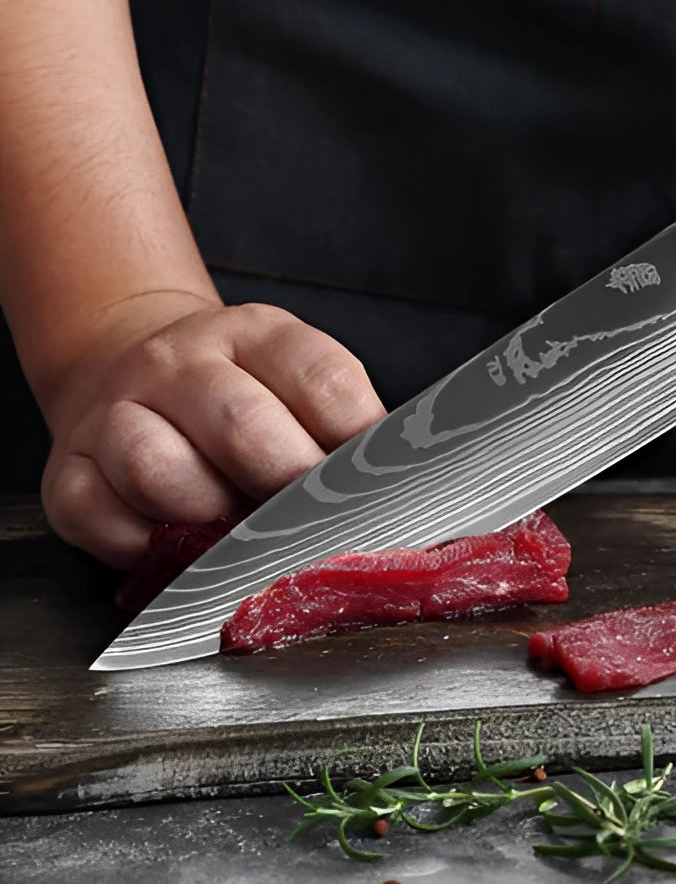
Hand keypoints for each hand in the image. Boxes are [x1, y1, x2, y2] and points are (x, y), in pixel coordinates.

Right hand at [40, 293, 386, 567]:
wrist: (134, 373)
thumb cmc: (242, 397)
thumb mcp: (299, 386)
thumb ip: (344, 432)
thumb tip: (399, 498)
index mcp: (257, 336)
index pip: (322, 381)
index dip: (356, 444)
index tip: (374, 490)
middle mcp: (181, 362)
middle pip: (242, 424)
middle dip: (288, 489)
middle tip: (312, 528)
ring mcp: (117, 411)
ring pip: (158, 468)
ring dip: (208, 518)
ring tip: (236, 536)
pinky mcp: (69, 471)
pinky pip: (101, 518)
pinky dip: (143, 547)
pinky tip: (173, 546)